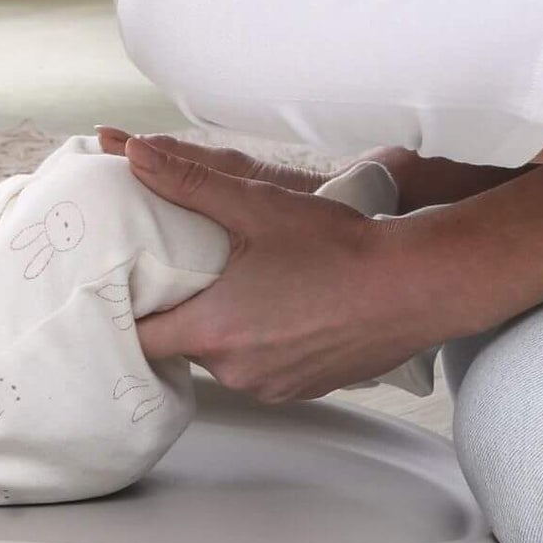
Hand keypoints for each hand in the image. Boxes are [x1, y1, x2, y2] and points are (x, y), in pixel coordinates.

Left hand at [103, 132, 437, 400]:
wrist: (419, 284)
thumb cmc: (339, 248)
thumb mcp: (253, 205)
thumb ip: (185, 182)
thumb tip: (134, 154)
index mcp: (214, 332)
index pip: (140, 340)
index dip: (127, 314)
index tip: (124, 289)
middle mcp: (238, 370)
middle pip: (180, 347)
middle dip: (178, 313)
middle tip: (182, 276)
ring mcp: (274, 385)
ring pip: (222, 359)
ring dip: (221, 329)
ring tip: (231, 287)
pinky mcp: (304, 388)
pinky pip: (261, 369)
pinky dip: (259, 343)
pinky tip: (274, 308)